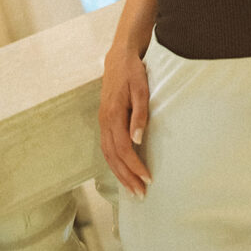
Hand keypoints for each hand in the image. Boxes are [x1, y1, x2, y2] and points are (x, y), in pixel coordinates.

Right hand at [99, 48, 151, 195]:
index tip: (147, 179)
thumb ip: (140, 113)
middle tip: (140, 194)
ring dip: (120, 174)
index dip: (134, 166)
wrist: (119, 56)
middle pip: (113, 157)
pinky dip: (114, 163)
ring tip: (132, 189)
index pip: (123, 149)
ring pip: (108, 155)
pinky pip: (107, 148)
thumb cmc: (133, 71)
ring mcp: (102, 121)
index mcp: (113, 115)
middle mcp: (104, 121)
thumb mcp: (141, 88)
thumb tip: (138, 140)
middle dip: (126, 177)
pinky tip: (122, 171)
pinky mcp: (104, 120)